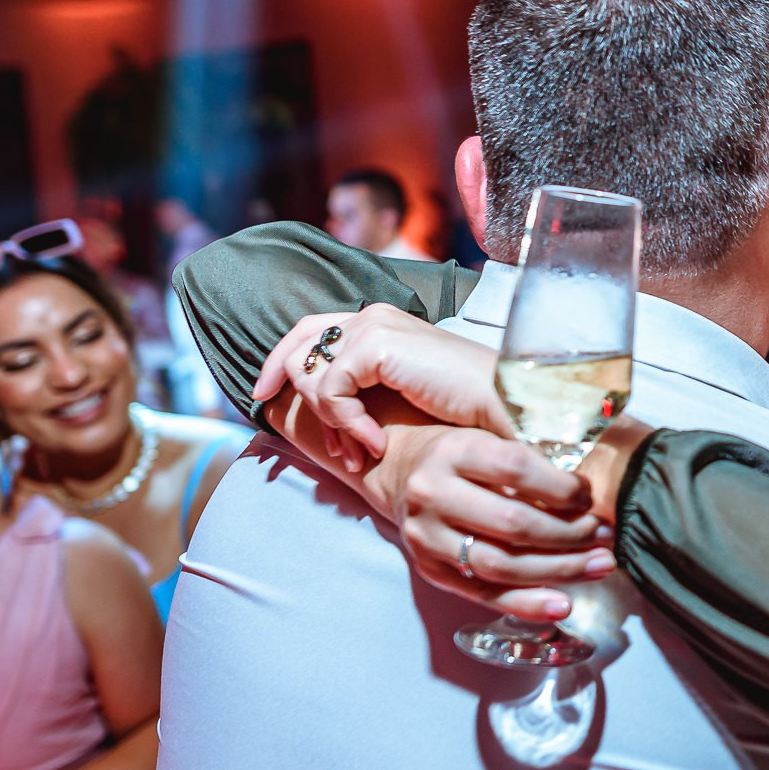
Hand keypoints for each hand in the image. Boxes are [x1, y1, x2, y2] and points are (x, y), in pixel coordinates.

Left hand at [252, 306, 511, 469]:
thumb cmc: (469, 408)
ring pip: (310, 375)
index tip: (261, 397)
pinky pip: (331, 392)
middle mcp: (372, 315)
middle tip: (303, 435)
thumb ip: (368, 388)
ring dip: (330, 423)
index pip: (310, 329)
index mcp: (381, 321)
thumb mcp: (407, 393)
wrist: (507, 403)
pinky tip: (376, 445)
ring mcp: (372, 326)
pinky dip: (347, 425)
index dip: (278, 360)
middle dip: (287, 391)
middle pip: (298, 344)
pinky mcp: (375, 347)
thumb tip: (323, 405)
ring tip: (360, 454)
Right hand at [370, 422, 615, 619]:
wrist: (398, 472)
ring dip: (558, 570)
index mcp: (454, 451)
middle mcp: (433, 493)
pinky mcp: (429, 569)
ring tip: (598, 566)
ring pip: (501, 564)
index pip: (516, 469)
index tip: (591, 497)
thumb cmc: (459, 452)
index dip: (562, 487)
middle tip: (605, 536)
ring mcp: (427, 536)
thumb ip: (528, 459)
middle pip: (512, 523)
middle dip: (569, 534)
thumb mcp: (486, 437)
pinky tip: (562, 604)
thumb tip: (590, 491)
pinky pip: (483, 593)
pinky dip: (526, 603)